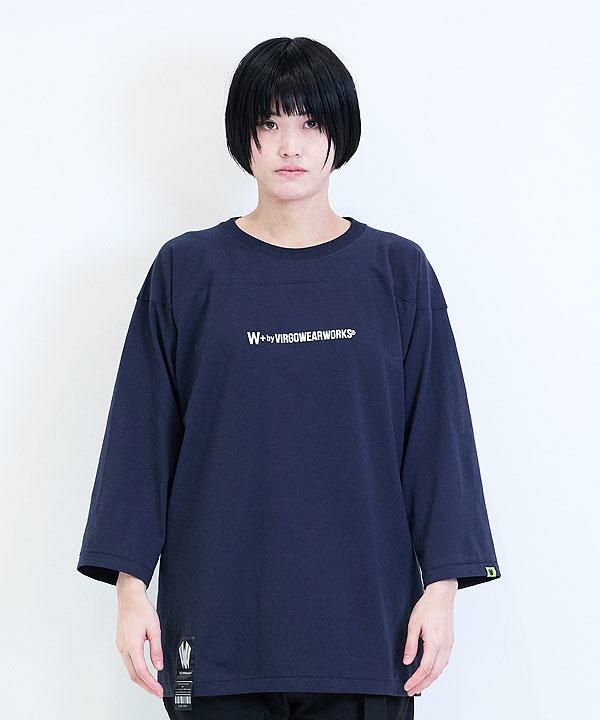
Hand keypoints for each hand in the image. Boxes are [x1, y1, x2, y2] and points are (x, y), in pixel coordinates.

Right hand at [115, 572, 163, 697]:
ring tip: (152, 684)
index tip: (159, 691)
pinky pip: (128, 661)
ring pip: (129, 669)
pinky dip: (136, 669)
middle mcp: (123, 648)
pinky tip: (143, 670)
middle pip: (133, 675)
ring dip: (140, 679)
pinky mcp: (121, 643)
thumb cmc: (141, 608)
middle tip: (157, 692)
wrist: (129, 596)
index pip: (141, 671)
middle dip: (145, 686)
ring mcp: (120, 646)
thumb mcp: (154, 628)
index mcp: (132, 645)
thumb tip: (158, 666)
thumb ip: (156, 649)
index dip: (151, 684)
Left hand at [402, 578, 456, 695]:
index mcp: (435, 643)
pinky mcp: (450, 642)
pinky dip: (436, 671)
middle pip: (434, 673)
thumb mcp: (413, 624)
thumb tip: (406, 662)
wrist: (442, 595)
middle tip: (411, 690)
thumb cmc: (428, 606)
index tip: (407, 686)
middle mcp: (444, 647)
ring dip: (430, 679)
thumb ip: (410, 645)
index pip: (425, 669)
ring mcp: (449, 645)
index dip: (415, 680)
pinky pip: (444, 662)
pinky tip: (429, 671)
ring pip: (441, 669)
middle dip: (422, 684)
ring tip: (419, 684)